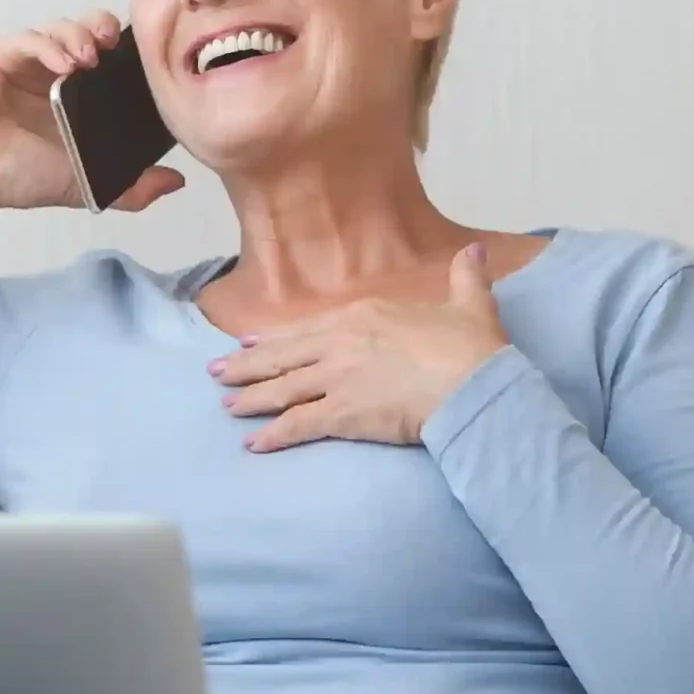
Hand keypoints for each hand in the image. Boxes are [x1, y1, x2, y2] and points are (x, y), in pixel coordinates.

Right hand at [0, 13, 188, 224]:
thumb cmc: (19, 177)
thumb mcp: (87, 184)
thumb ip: (133, 188)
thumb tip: (176, 182)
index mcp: (74, 96)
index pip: (108, 59)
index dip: (126, 53)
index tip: (142, 59)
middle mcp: (51, 73)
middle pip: (87, 32)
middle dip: (105, 30)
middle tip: (116, 45)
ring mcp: (25, 61)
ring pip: (60, 29)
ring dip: (79, 36)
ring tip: (90, 58)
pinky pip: (29, 37)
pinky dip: (49, 44)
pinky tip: (64, 62)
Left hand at [210, 244, 507, 450]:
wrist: (474, 384)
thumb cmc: (473, 348)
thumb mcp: (471, 304)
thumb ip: (465, 276)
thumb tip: (476, 249)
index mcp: (364, 315)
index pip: (307, 328)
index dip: (276, 337)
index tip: (251, 340)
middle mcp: (341, 344)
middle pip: (283, 356)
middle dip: (246, 364)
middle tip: (216, 371)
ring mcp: (337, 379)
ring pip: (281, 389)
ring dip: (250, 398)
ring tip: (226, 406)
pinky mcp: (342, 414)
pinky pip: (297, 425)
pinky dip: (272, 435)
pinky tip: (253, 443)